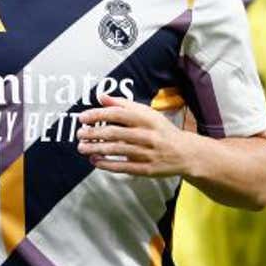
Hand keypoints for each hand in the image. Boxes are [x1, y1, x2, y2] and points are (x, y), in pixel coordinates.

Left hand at [76, 92, 192, 176]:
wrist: (185, 153)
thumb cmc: (162, 130)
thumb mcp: (147, 113)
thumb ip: (123, 105)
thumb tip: (101, 97)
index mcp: (146, 119)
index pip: (117, 114)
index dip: (98, 115)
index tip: (83, 117)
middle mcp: (146, 135)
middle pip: (114, 133)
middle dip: (93, 133)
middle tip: (79, 134)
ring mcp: (146, 153)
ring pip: (116, 150)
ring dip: (96, 148)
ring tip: (82, 147)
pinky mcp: (146, 169)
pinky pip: (123, 167)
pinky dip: (107, 164)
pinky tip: (95, 160)